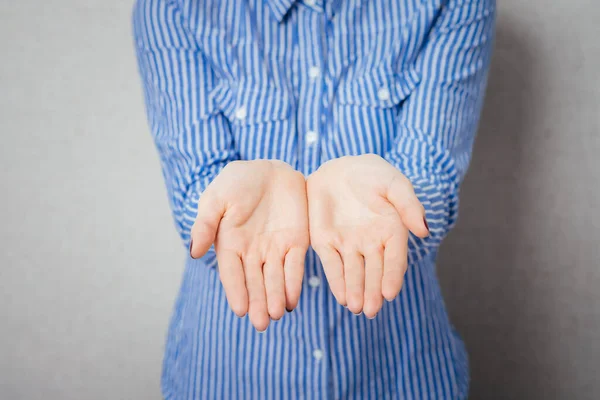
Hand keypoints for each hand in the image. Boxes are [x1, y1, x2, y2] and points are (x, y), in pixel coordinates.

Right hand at [189, 160, 309, 330]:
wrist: (269, 168)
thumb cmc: (237, 182)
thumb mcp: (216, 198)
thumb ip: (206, 223)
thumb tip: (194, 252)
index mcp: (230, 244)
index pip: (232, 273)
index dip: (236, 292)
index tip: (239, 310)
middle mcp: (252, 252)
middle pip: (255, 282)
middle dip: (258, 303)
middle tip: (262, 323)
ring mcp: (275, 249)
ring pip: (275, 279)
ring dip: (275, 297)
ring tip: (277, 315)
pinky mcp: (296, 242)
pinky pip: (295, 266)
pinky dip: (294, 283)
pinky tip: (292, 300)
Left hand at [306, 154, 428, 317]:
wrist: (339, 168)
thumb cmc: (372, 175)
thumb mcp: (393, 183)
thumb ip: (408, 204)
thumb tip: (423, 232)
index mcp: (392, 231)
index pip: (394, 259)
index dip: (392, 276)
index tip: (390, 293)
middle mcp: (371, 243)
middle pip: (374, 272)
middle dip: (372, 292)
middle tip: (370, 310)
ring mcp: (348, 245)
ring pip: (353, 273)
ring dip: (354, 291)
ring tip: (355, 308)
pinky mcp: (325, 243)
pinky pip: (331, 264)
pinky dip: (336, 281)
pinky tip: (341, 297)